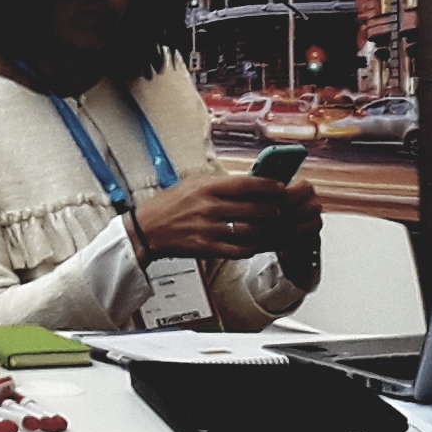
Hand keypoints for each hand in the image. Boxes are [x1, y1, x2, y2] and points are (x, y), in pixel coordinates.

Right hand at [133, 173, 319, 266]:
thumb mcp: (193, 183)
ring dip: (268, 228)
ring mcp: (209, 230)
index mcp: (206, 188)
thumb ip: (221, 183)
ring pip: (249, 230)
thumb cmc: (170, 204)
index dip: (267, 186)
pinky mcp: (207, 248)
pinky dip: (254, 246)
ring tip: (277, 224)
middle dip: (274, 209)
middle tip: (284, 208)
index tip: (280, 187)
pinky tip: (262, 242)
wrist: (147, 229)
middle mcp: (208, 208)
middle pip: (252, 209)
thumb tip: (250, 182)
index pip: (244, 184)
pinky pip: (238, 249)